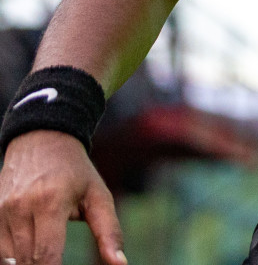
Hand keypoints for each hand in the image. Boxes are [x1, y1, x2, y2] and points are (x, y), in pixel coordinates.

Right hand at [0, 131, 125, 264]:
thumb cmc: (76, 172)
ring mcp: (2, 210)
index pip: (46, 254)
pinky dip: (12, 258)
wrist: (41, 141)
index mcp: (51, 202)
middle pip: (27, 260)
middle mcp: (21, 207)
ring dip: (26, 263)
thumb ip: (109, 231)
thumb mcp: (99, 196)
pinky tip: (27, 254)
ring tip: (46, 257)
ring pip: (9, 259)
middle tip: (59, 263)